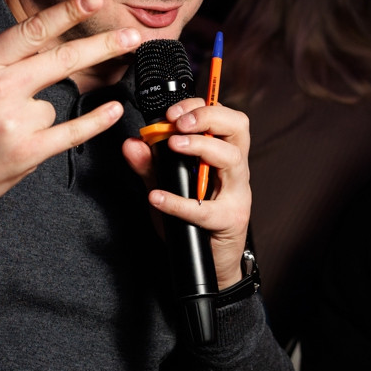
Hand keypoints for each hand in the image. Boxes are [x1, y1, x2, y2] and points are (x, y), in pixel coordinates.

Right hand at [0, 0, 140, 212]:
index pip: (32, 30)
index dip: (66, 12)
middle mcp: (0, 88)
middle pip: (62, 59)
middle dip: (103, 45)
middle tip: (134, 35)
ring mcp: (14, 121)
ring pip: (56, 103)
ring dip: (41, 114)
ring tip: (5, 128)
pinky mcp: (26, 152)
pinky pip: (71, 132)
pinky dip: (94, 122)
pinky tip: (113, 110)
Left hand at [122, 98, 252, 288]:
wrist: (211, 264)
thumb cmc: (194, 221)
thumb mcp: (168, 186)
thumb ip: (149, 165)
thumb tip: (132, 143)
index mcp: (224, 154)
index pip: (223, 116)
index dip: (199, 107)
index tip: (171, 113)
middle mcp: (235, 170)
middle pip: (238, 128)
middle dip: (208, 118)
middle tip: (178, 123)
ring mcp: (236, 194)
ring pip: (232, 160)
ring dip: (201, 147)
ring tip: (174, 146)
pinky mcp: (229, 220)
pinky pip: (206, 209)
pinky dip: (179, 202)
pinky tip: (157, 197)